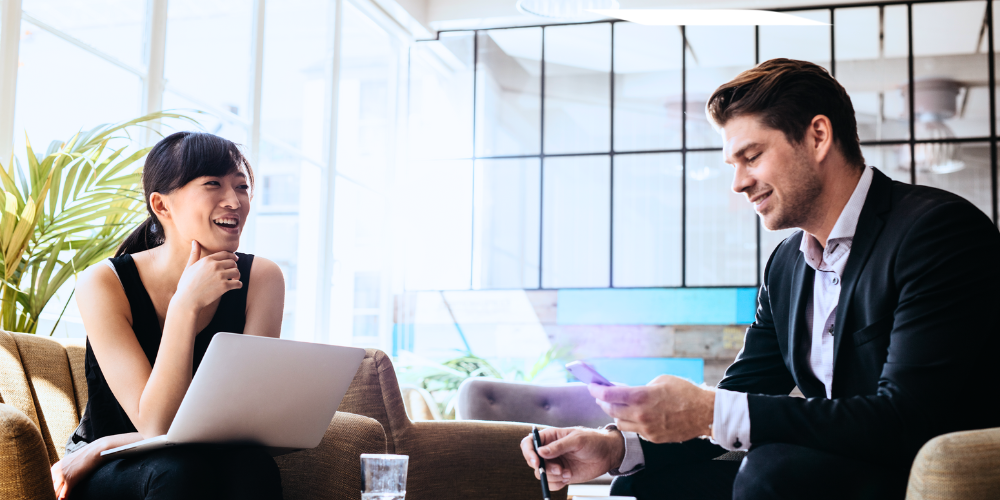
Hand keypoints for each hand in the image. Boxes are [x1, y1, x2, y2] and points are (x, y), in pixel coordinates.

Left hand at [51, 445, 100, 499]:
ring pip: (54, 492)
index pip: (46, 482)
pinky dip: (64, 499)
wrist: (94, 452)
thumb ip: (62, 471)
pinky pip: (64, 494)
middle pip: (48, 488)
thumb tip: (62, 481)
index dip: (47, 489)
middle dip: (49, 493)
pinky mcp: (71, 480)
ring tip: (56, 499)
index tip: (48, 493)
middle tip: (49, 497)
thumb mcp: (69, 462)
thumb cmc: (84, 457)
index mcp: (54, 468)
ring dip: (55, 496)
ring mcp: (63, 476)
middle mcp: (56, 472)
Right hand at [172, 240, 240, 311]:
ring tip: (234, 279)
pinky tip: (235, 286)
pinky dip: (238, 285)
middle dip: (234, 267)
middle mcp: (215, 266)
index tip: (235, 259)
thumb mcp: (189, 267)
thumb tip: (195, 241)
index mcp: (207, 260)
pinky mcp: (224, 286)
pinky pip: (238, 283)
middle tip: (233, 272)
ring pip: (237, 271)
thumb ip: (194, 254)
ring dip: (237, 276)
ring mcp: (220, 276)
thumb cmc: (186, 284)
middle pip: (233, 262)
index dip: (232, 256)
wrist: (187, 300)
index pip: (226, 254)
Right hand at [519, 427, 624, 490]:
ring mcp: (554, 463)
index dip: (529, 452)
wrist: (607, 454)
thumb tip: (540, 452)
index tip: (537, 462)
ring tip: (567, 472)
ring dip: (552, 476)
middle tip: (559, 469)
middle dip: (544, 468)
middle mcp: (549, 451)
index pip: (529, 443)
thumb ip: (558, 446)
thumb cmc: (593, 440)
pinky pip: (551, 483)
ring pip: (541, 474)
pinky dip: (557, 484)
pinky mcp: (561, 475)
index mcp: (550, 437)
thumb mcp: (577, 440)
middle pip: (533, 461)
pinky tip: (568, 476)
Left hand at [590, 375, 714, 443]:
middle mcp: (641, 414)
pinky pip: (635, 431)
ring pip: (620, 423)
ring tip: (616, 407)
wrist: (705, 413)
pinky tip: (634, 416)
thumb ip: (641, 387)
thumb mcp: (660, 381)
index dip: (597, 390)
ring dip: (616, 414)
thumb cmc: (685, 392)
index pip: (610, 394)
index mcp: (641, 396)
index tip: (591, 386)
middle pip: (611, 410)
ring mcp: (646, 428)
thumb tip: (627, 392)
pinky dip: (631, 423)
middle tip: (600, 396)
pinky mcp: (653, 438)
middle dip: (603, 402)